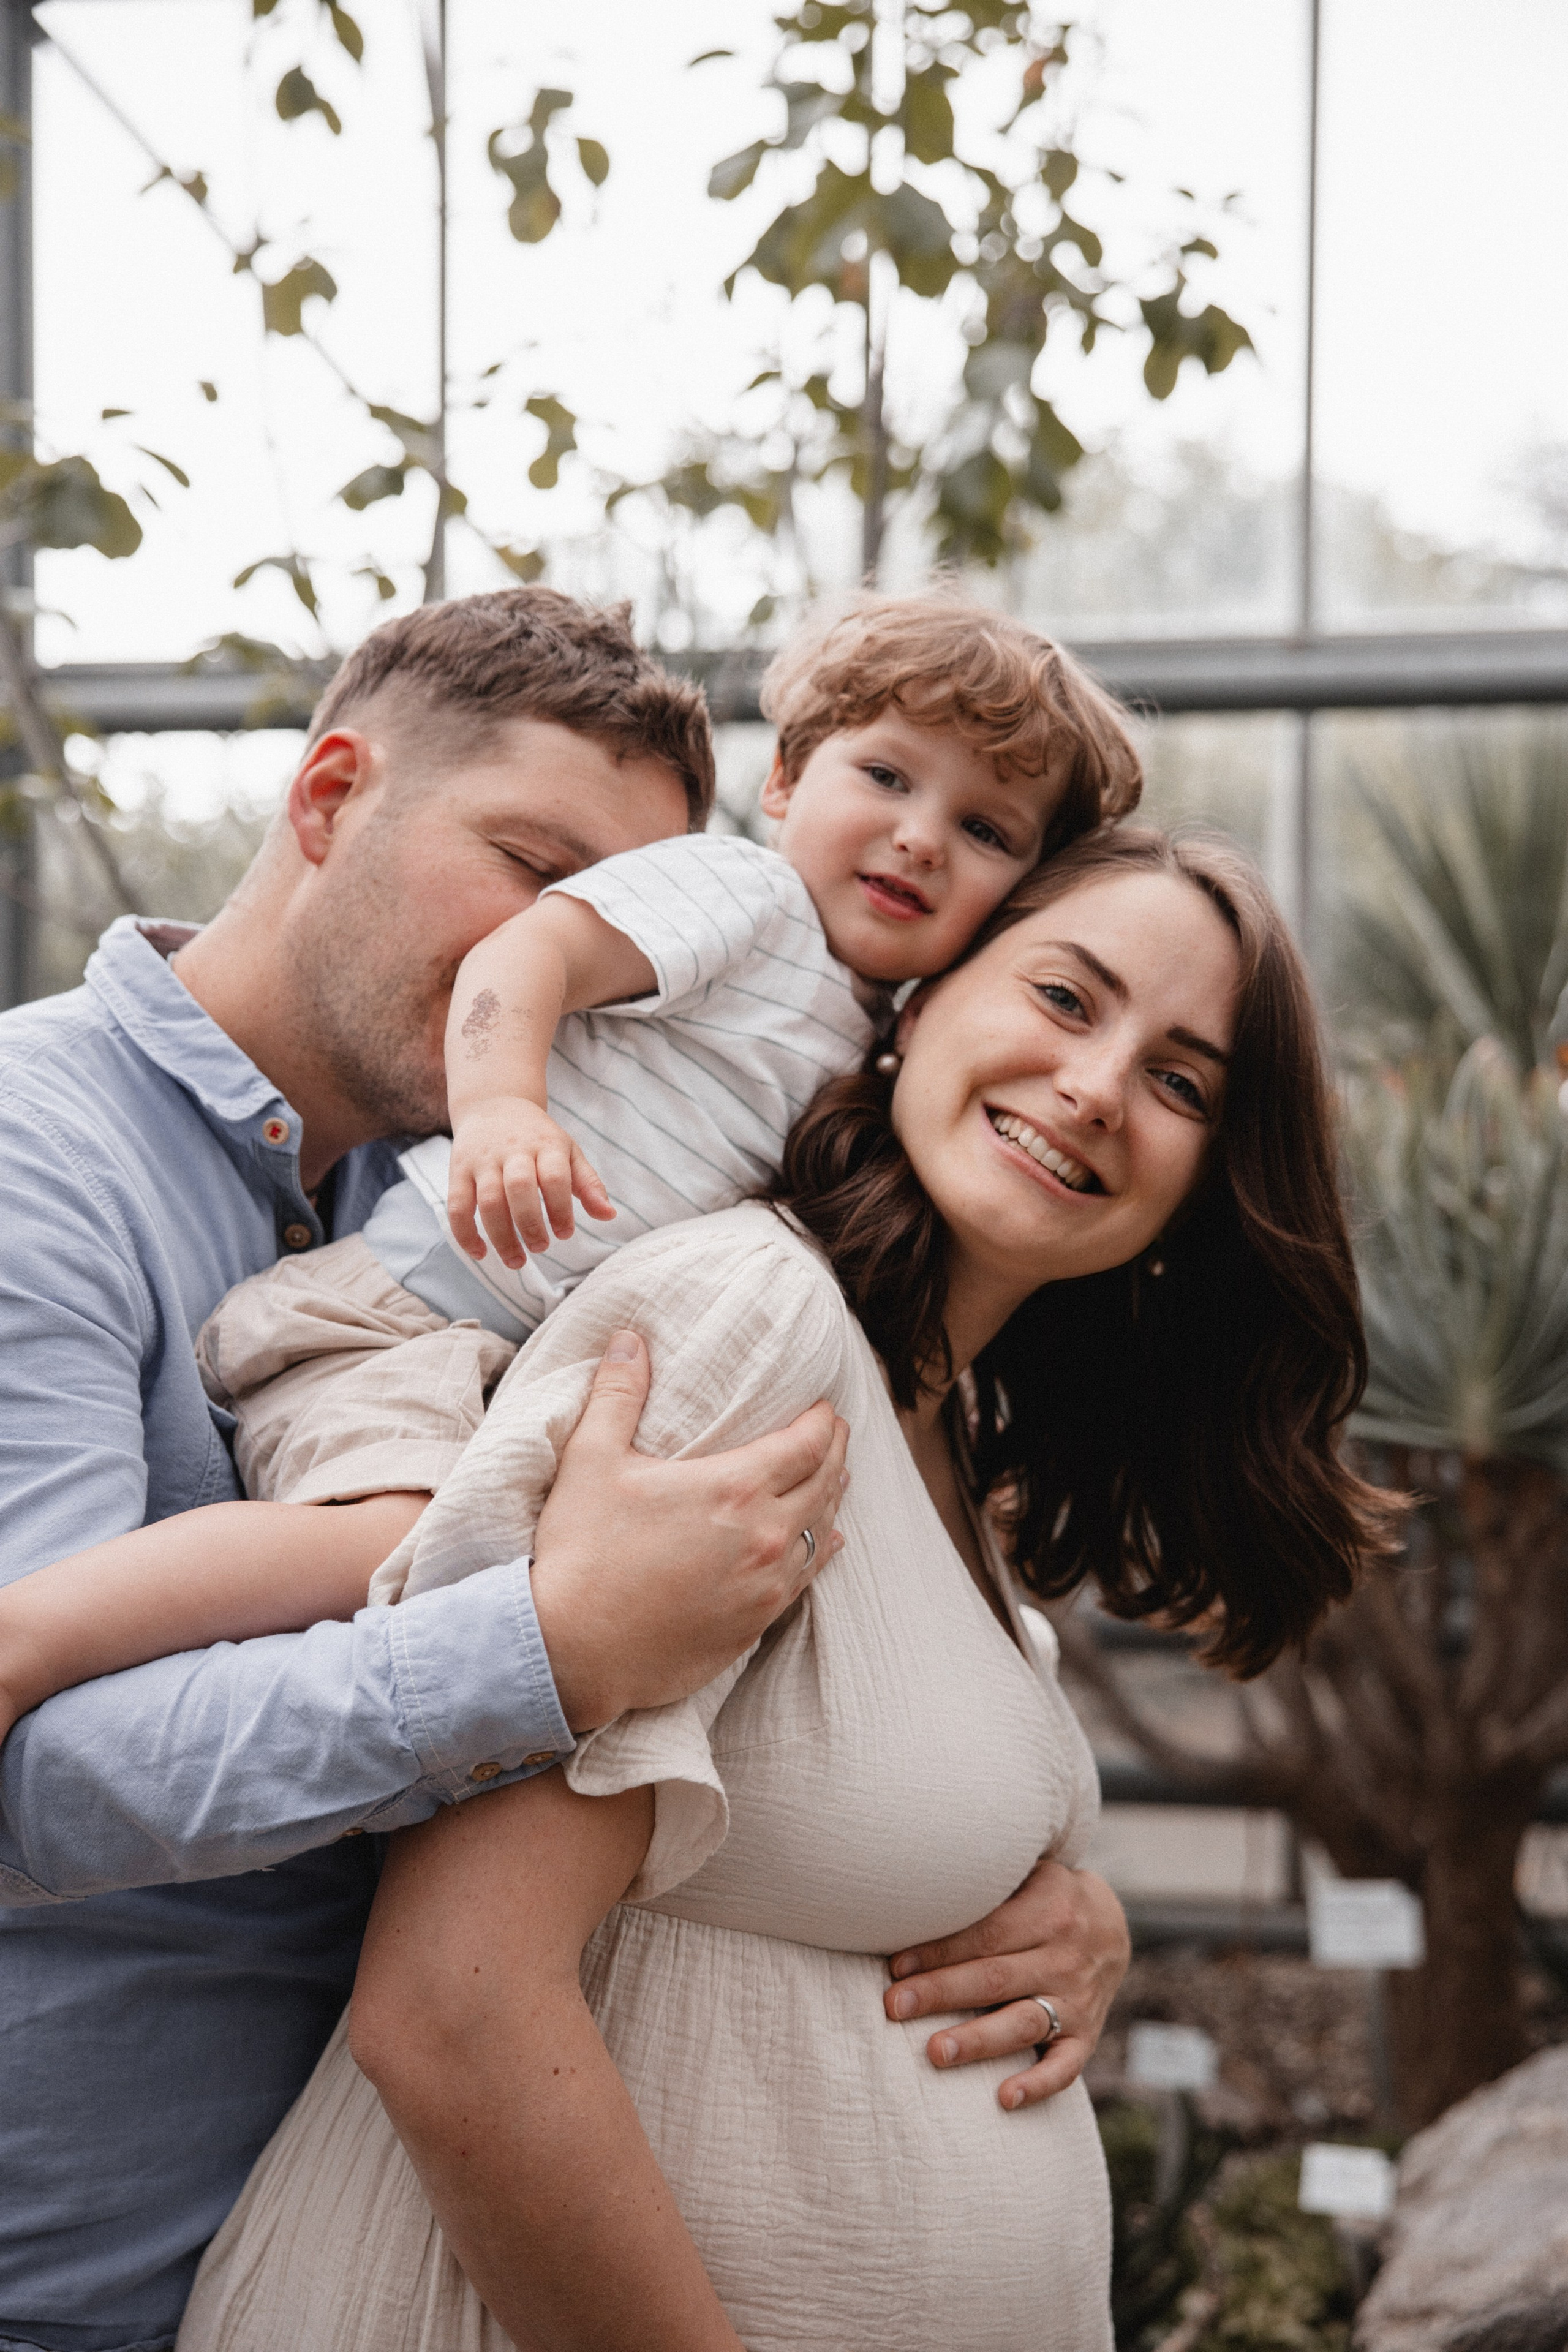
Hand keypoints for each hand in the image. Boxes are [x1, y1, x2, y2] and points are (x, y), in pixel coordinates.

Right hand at [448, 1097, 614, 1268]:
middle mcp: (512, 1150)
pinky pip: (457, 1205)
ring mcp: (483, 1160)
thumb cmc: (538, 1138)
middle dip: (530, 1224)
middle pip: (519, 1188)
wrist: (493, 1106)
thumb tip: (609, 1215)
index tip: (565, 1234)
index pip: (554, 1177)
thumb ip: (589, 1184)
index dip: (560, 1209)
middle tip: (540, 1247)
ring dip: (501, 1236)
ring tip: (517, 1261)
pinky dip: (465, 1233)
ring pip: (488, 1201)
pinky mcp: (458, 1171)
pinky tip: (480, 1253)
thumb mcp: (568, 1152)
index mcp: (545, 1145)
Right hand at [531, 1328, 849, 1731]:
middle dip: (835, 1452)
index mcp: (734, 1489)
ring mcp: (765, 1587)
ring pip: (822, 1532)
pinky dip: (820, 1551)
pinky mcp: (755, 1626)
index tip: (824, 1407)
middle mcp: (765, 1537)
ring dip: (831, 1499)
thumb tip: (629, 1339)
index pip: (807, 1444)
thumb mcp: (592, 1460)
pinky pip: (806, 1580)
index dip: (822, 1421)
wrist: (572, 1650)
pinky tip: (826, 1542)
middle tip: (834, 1434)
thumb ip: (618, 1394)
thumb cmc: (581, 1553)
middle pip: (825, 1483)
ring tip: (834, 1478)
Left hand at [884, 1856, 1129, 2110]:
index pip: (985, 1933)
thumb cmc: (1046, 1897)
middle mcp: (1064, 1956)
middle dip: (941, 1993)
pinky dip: (1039, 2084)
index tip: (895, 1967)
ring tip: (936, 2053)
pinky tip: (1005, 2099)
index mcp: (1047, 1909)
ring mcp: (1078, 1999)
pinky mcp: (1088, 2035)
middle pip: (995, 1978)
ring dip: (978, 2040)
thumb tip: (916, 1895)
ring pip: (1023, 2022)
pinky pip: (1067, 2066)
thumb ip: (987, 1886)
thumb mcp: (1028, 1875)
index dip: (939, 1951)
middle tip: (894, 2007)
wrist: (1112, 1926)